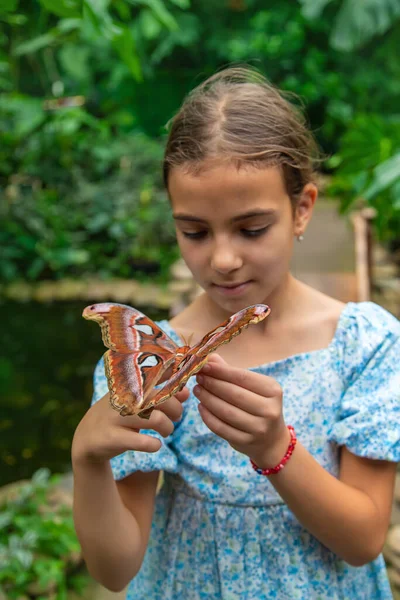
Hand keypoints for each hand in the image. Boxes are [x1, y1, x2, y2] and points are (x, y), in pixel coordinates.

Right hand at [71, 387, 188, 465]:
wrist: (88, 438)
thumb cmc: (120, 416)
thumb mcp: (137, 402)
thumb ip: (162, 394)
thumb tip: (187, 393)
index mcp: (129, 385)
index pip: (157, 374)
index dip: (175, 379)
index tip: (183, 390)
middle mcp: (123, 398)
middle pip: (162, 399)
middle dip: (176, 410)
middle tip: (175, 417)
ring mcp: (116, 417)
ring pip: (155, 419)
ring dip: (168, 427)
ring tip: (166, 432)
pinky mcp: (113, 438)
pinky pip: (143, 442)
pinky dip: (155, 445)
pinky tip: (155, 445)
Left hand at [193, 354, 289, 467]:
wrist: (271, 439)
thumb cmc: (258, 405)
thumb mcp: (252, 387)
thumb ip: (231, 372)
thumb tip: (209, 358)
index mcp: (273, 390)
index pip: (243, 377)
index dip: (221, 371)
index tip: (204, 365)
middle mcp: (269, 410)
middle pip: (234, 394)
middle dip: (212, 384)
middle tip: (198, 377)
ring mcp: (259, 428)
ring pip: (226, 412)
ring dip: (207, 399)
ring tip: (197, 390)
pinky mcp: (246, 442)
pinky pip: (221, 428)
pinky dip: (208, 416)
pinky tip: (201, 407)